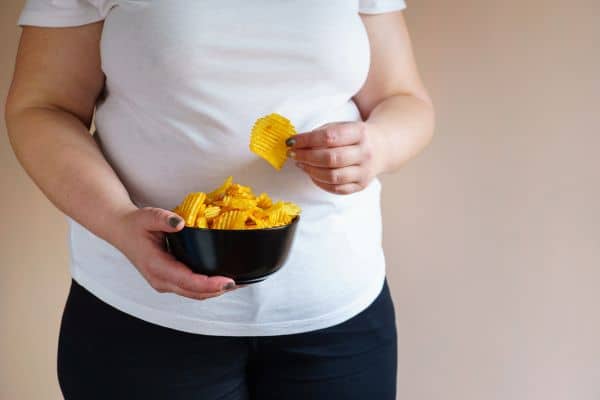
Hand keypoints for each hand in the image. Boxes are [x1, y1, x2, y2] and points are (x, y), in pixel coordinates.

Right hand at [110, 206, 237, 299]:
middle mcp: (160, 280)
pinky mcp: (169, 281)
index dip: (209, 284)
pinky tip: (222, 281)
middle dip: (218, 290)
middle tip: (240, 282)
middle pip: (194, 292)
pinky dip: (207, 288)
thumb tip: (180, 223)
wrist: (121, 231)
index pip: (187, 281)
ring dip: (215, 292)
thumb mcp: (147, 216)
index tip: (228, 281)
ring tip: (236, 283)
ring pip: (194, 294)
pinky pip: (191, 290)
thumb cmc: (135, 224)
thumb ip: (163, 219)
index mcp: (156, 266)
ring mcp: (164, 283)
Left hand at [287, 122, 382, 194]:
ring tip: (301, 164)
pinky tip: (312, 174)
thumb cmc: (355, 136)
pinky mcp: (361, 185)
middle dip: (306, 157)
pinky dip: (320, 183)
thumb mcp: (342, 126)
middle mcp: (365, 153)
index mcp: (360, 132)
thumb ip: (322, 133)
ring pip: (333, 176)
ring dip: (311, 171)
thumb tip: (296, 144)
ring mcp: (364, 172)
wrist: (383, 147)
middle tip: (293, 154)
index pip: (329, 137)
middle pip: (331, 158)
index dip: (307, 140)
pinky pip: (337, 189)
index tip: (292, 141)